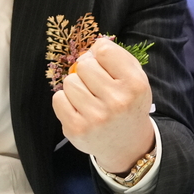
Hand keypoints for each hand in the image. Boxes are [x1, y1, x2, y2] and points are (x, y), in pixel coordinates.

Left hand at [52, 36, 156, 172]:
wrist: (127, 144)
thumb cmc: (128, 103)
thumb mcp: (135, 78)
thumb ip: (116, 57)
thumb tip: (89, 49)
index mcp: (135, 84)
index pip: (104, 51)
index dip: (100, 54)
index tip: (104, 65)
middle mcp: (117, 101)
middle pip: (84, 65)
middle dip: (87, 71)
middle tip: (96, 84)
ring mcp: (96, 117)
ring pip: (69, 82)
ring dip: (76, 86)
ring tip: (88, 97)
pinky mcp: (76, 129)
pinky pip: (58, 99)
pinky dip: (65, 100)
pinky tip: (78, 108)